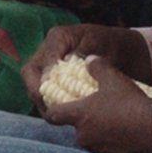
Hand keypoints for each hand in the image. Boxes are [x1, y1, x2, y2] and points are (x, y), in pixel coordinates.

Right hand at [19, 23, 151, 110]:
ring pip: (34, 84)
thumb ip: (83, 53)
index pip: (43, 59)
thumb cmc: (111, 44)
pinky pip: (45, 91)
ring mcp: (50, 64)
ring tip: (54, 115)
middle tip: (48, 108)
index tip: (50, 93)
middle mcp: (49, 49)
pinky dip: (50, 102)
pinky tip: (61, 113)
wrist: (122, 50)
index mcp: (58, 37)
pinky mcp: (54, 77)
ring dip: (42, 100)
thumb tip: (66, 63)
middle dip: (35, 91)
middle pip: (30, 72)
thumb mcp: (99, 44)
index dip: (44, 78)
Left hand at [42, 56, 151, 152]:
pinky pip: (110, 151)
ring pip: (93, 140)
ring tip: (119, 122)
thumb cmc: (131, 103)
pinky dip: (115, 144)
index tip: (58, 107)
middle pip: (77, 128)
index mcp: (79, 116)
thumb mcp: (114, 79)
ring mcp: (98, 151)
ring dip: (101, 133)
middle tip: (101, 111)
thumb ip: (97, 67)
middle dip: (86, 120)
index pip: (53, 115)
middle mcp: (83, 137)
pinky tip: (130, 135)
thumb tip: (89, 60)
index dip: (53, 110)